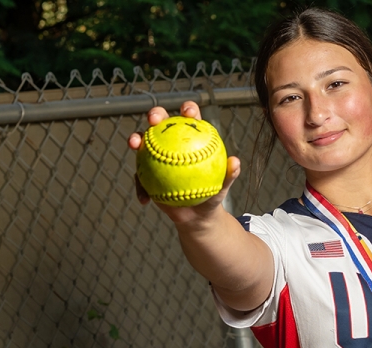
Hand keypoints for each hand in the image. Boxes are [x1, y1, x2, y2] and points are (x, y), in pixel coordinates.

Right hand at [128, 101, 241, 224]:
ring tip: (135, 144)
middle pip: (161, 122)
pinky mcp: (144, 172)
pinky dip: (139, 186)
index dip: (188, 109)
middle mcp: (171, 142)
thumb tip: (235, 162)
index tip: (188, 113)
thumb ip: (229, 174)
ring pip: (143, 141)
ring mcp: (155, 156)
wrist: (197, 214)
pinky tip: (144, 198)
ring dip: (135, 138)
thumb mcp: (222, 187)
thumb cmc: (212, 195)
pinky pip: (138, 175)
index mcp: (191, 138)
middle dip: (156, 114)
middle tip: (154, 120)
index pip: (190, 119)